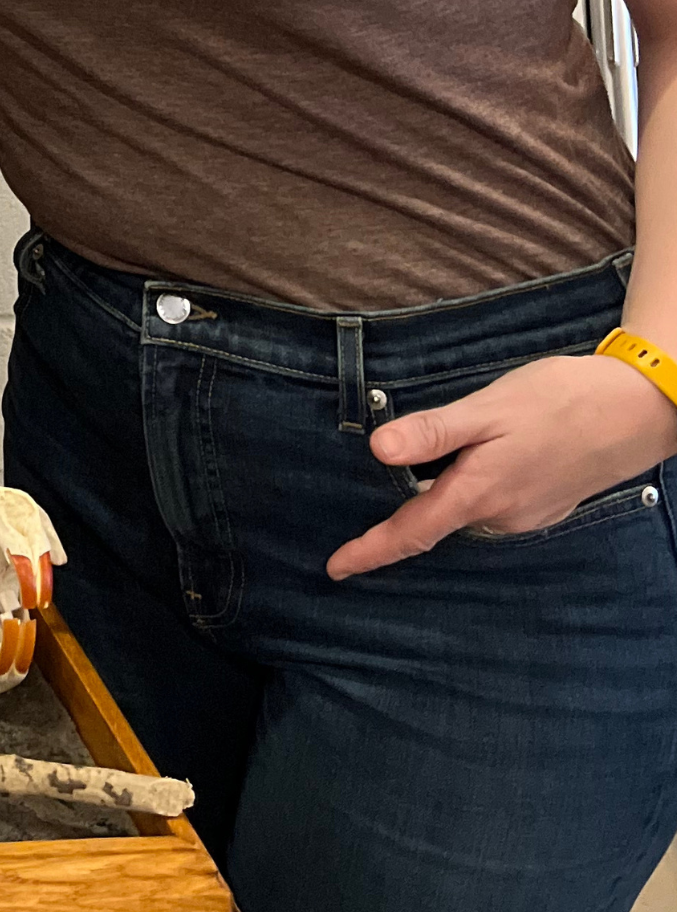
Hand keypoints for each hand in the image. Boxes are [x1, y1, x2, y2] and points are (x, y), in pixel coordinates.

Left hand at [327, 352, 676, 578]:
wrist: (637, 411)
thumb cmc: (558, 402)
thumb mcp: (487, 409)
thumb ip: (433, 432)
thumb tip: (377, 450)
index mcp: (478, 494)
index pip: (411, 533)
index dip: (370, 551)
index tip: (335, 569)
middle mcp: (501, 516)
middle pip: (436, 520)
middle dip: (406, 510)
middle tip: (382, 479)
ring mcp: (526, 514)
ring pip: (465, 509)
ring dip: (445, 490)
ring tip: (439, 455)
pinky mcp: (544, 503)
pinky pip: (491, 502)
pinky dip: (472, 486)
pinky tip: (480, 457)